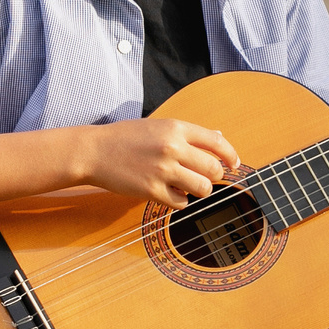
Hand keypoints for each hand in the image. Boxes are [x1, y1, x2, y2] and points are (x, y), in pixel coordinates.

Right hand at [83, 118, 240, 207]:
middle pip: (214, 169)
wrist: (94, 151)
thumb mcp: (158, 125)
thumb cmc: (125, 138)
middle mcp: (172, 147)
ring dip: (200, 190)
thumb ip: (189, 133)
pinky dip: (180, 201)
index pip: (217, 142)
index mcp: (176, 128)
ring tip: (187, 186)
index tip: (233, 165)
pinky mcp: (151, 190)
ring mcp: (162, 170)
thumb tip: (219, 138)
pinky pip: (181, 202)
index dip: (231, 156)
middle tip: (204, 177)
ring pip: (203, 188)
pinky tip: (170, 193)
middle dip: (214, 176)